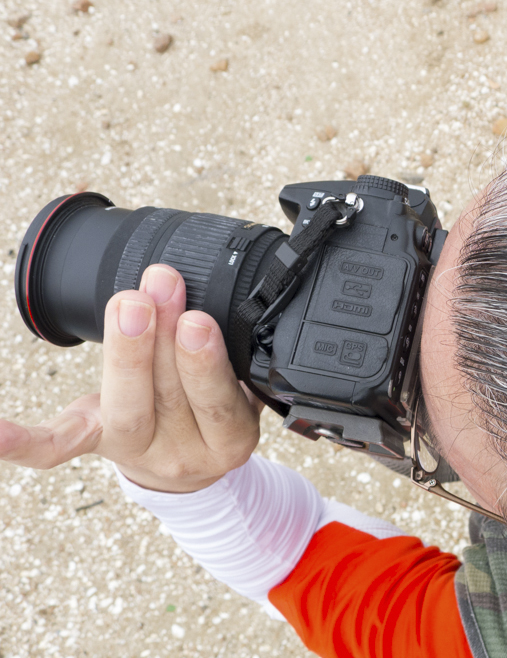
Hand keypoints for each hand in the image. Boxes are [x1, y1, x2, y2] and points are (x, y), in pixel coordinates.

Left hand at [0, 264, 262, 492]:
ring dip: (123, 351)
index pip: (219, 403)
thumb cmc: (212, 409)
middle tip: (155, 291)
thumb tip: (211, 293)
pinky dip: (21, 441)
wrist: (187, 458)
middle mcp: (185, 454)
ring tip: (127, 303)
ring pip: (124, 409)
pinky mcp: (93, 444)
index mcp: (230, 439)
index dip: (205, 362)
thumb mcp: (242, 390)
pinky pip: (56, 448)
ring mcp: (135, 452)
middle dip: (159, 340)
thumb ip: (234, 354)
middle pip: (168, 397)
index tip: (197, 319)